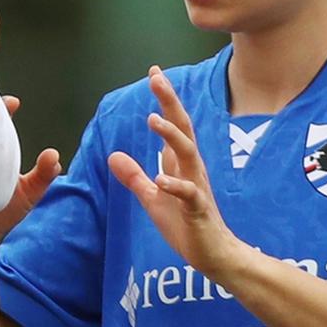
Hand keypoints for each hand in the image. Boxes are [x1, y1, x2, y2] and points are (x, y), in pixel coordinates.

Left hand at [108, 67, 249, 278]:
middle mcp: (191, 169)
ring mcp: (196, 188)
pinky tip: (160, 179)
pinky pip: (189, 195)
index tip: (154, 73)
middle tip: (157, 78)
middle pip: (183, 129)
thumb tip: (113, 155)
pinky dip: (175, 186)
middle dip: (170, 103)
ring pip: (188, 155)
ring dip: (171, 136)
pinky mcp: (198, 210)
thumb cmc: (185, 224)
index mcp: (180, 164)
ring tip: (152, 120)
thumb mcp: (152, 199)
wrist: (212, 254)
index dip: (164, 100)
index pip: (173, 125)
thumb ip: (135, 177)